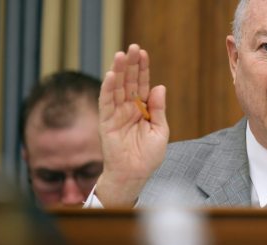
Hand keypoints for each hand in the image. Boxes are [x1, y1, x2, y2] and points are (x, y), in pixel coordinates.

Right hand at [96, 44, 169, 206]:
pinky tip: (111, 75)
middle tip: (133, 47)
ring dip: (118, 71)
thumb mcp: (160, 130)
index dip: (143, 69)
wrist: (135, 174)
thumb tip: (159, 86)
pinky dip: (108, 89)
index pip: (142, 84)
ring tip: (120, 55)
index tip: (143, 53)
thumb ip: (158, 109)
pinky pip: (106, 103)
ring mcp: (117, 114)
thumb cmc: (148, 156)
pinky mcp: (107, 122)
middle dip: (131, 64)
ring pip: (117, 88)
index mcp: (143, 109)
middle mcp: (129, 108)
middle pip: (129, 82)